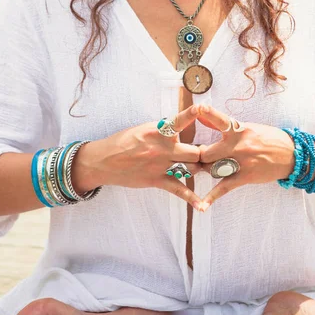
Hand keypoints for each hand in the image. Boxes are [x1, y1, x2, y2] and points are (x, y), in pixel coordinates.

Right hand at [76, 104, 203, 209]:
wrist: (103, 160)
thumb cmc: (123, 141)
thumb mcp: (143, 128)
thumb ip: (163, 129)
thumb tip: (179, 126)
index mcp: (158, 130)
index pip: (179, 121)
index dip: (193, 114)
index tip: (204, 108)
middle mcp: (161, 147)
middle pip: (195, 150)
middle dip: (204, 152)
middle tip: (210, 153)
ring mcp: (160, 165)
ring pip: (191, 168)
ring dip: (199, 168)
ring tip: (205, 167)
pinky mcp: (156, 180)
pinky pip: (178, 190)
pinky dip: (191, 198)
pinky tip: (202, 206)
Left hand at [196, 104, 294, 209]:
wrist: (292, 155)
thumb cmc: (268, 138)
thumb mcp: (248, 127)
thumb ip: (225, 125)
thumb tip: (204, 117)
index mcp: (240, 129)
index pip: (220, 120)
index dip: (207, 114)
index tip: (196, 108)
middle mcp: (239, 145)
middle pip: (207, 152)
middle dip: (199, 155)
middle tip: (195, 155)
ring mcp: (241, 162)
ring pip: (212, 169)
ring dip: (206, 168)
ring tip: (205, 166)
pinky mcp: (245, 177)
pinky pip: (225, 187)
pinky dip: (212, 197)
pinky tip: (202, 205)